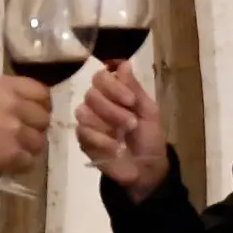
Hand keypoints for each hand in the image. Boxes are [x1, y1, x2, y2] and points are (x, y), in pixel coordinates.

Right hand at [0, 75, 52, 178]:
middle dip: (35, 128)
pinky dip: (20, 165)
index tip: (34, 114)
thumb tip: (22, 106)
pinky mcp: (13, 153)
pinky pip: (29, 161)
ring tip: (13, 152)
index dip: (41, 105)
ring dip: (28, 148)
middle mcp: (14, 104)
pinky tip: (8, 164)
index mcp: (4, 86)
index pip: (41, 92)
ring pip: (38, 142)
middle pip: (43, 118)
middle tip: (22, 136)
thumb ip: (3, 96)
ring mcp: (16, 130)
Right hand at [75, 63, 169, 197]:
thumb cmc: (149, 138)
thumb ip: (135, 88)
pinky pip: (83, 132)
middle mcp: (98, 104)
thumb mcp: (149, 111)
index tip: (131, 100)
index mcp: (114, 93)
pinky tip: (115, 147)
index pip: (101, 76)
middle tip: (131, 123)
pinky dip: (102, 139)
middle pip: (91, 93)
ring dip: (107, 123)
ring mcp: (89, 122)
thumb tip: (124, 63)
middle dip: (113, 108)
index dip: (113, 86)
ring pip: (83, 111)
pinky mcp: (84, 141)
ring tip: (124, 136)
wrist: (147, 169)